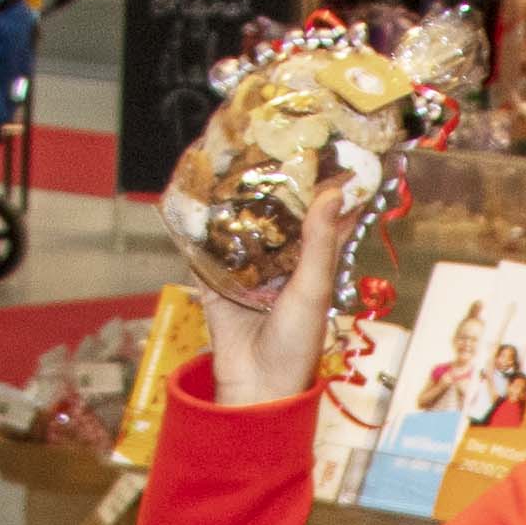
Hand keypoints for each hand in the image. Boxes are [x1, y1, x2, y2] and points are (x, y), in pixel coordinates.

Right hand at [196, 165, 362, 410]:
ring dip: (234, 197)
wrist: (255, 388)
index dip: (324, 183)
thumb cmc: (295, 346)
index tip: (324, 143)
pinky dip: (198, 226)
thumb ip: (320, 242)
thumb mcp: (314, 289)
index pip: (322, 215)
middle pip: (278, 213)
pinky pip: (205, 249)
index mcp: (313, 265)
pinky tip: (192, 194)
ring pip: (241, 225)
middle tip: (265, 136)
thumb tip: (333, 191)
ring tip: (228, 154)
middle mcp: (281, 264)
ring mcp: (247, 272)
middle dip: (272, 181)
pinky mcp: (216, 283)